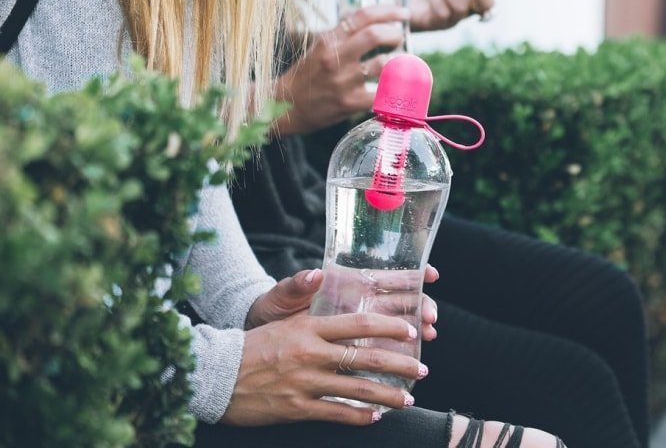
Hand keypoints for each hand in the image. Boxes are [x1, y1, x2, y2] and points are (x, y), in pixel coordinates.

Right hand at [221, 312, 427, 425]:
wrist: (216, 374)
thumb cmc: (251, 344)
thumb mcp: (279, 317)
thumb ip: (303, 297)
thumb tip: (321, 273)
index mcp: (308, 328)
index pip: (358, 325)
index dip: (389, 328)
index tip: (411, 332)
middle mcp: (311, 353)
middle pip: (366, 358)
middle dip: (400, 365)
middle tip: (421, 370)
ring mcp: (305, 382)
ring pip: (357, 390)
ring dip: (387, 396)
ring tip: (407, 400)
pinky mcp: (297, 408)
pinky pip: (336, 414)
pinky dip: (359, 417)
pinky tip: (374, 418)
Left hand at [246, 265, 441, 341]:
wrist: (259, 340)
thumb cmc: (273, 311)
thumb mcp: (281, 297)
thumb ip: (296, 286)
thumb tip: (313, 275)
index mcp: (346, 287)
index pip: (384, 276)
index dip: (410, 274)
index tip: (431, 274)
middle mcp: (357, 306)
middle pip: (399, 303)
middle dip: (420, 307)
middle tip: (431, 317)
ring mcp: (357, 330)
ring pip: (396, 328)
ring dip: (417, 331)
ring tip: (429, 337)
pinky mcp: (352, 352)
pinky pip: (381, 353)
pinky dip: (399, 355)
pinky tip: (411, 360)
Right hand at [272, 5, 409, 135]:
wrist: (287, 106)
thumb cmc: (306, 77)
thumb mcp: (319, 48)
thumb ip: (343, 36)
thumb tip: (373, 24)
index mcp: (329, 40)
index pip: (363, 16)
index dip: (388, 11)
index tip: (402, 13)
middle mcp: (335, 57)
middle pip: (375, 35)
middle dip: (394, 35)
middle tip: (398, 39)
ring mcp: (343, 81)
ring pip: (383, 64)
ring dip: (396, 63)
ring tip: (396, 65)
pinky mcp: (349, 102)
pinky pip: (381, 93)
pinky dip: (391, 90)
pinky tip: (392, 88)